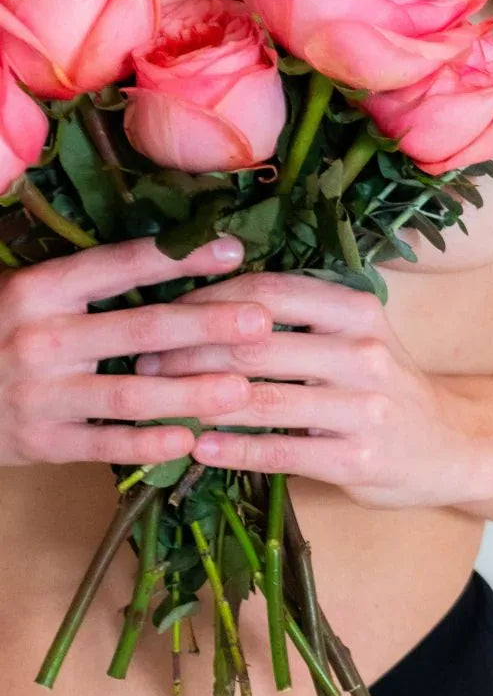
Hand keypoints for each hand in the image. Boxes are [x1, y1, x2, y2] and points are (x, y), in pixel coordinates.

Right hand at [0, 236, 266, 467]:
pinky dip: (148, 443)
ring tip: (243, 388)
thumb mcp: (29, 296)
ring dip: (191, 392)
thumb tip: (170, 251)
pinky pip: (105, 444)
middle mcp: (41, 338)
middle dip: (206, 325)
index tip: (233, 251)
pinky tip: (189, 440)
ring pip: (131, 393)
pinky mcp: (43, 442)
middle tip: (261, 321)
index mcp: (39, 289)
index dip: (178, 258)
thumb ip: (85, 281)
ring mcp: (42, 394)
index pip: (118, 266)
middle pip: (140, 329)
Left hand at [135, 273, 492, 508]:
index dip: (206, 299)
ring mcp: (362, 408)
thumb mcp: (357, 334)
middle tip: (142, 359)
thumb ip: (299, 315)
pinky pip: (280, 451)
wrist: (451, 445)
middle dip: (186, 352)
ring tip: (154, 402)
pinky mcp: (357, 459)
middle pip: (254, 346)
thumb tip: (204, 300)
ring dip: (197, 402)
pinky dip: (233, 449)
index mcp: (357, 310)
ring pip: (260, 400)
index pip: (267, 291)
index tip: (161, 310)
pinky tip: (197, 448)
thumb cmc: (386, 386)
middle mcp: (363, 353)